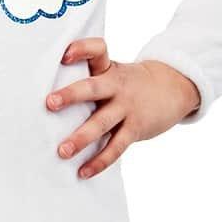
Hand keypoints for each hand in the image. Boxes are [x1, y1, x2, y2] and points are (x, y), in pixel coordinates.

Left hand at [44, 39, 199, 178]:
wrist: (173, 87)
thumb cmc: (130, 83)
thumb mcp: (113, 72)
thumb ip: (89, 80)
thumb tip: (48, 101)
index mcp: (108, 68)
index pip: (97, 50)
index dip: (82, 49)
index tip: (65, 54)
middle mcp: (116, 85)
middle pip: (93, 88)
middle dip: (71, 95)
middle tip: (50, 104)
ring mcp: (127, 107)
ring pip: (102, 123)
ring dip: (81, 138)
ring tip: (63, 151)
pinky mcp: (135, 128)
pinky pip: (116, 147)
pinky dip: (99, 161)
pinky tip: (83, 172)